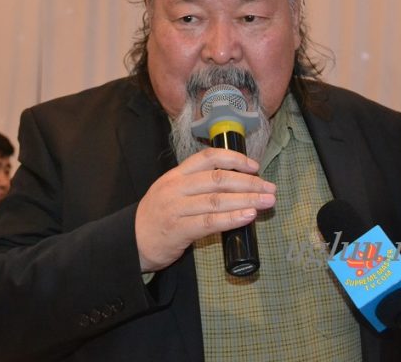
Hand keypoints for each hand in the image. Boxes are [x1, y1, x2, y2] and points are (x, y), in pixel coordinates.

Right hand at [135, 148, 275, 271]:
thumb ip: (197, 186)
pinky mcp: (177, 230)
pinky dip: (232, 219)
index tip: (255, 166)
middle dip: (249, 182)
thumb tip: (236, 185)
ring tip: (267, 201)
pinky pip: (209, 222)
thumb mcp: (172, 192)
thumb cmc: (158, 217)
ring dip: (247, 199)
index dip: (234, 158)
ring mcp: (176, 208)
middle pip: (218, 179)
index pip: (207, 157)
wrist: (130, 243)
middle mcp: (175, 188)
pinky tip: (248, 216)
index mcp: (176, 175)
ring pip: (217, 200)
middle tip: (270, 188)